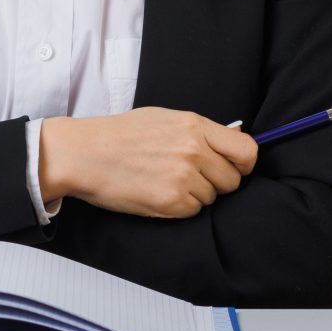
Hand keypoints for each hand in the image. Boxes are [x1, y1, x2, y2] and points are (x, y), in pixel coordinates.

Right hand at [38, 109, 254, 218]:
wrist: (84, 153)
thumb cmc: (119, 135)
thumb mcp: (164, 119)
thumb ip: (198, 131)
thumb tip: (230, 141)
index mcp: (194, 125)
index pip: (247, 150)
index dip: (244, 163)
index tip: (235, 167)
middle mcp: (194, 150)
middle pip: (232, 180)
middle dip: (216, 182)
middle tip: (190, 177)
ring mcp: (184, 177)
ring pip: (212, 197)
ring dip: (195, 195)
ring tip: (165, 181)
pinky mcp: (171, 202)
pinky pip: (193, 211)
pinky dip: (179, 207)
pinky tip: (158, 192)